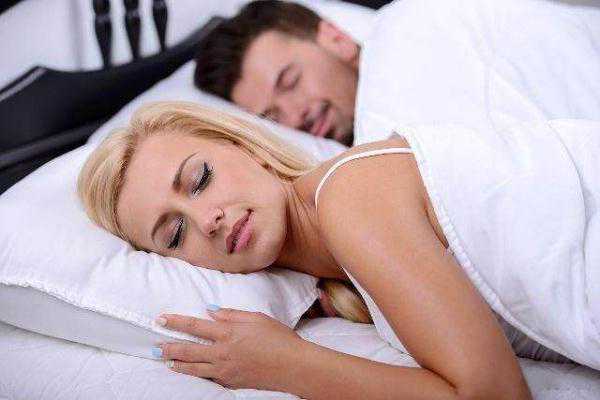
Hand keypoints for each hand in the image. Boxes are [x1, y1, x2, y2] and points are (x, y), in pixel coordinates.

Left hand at [155, 308, 304, 389]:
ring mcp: (226, 370)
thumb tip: (211, 309)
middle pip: (189, 349)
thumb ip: (232, 314)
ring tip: (165, 360)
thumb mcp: (257, 318)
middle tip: (154, 345)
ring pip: (194, 368)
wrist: (294, 366)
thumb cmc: (280, 339)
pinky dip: (195, 375)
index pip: (195, 326)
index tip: (161, 319)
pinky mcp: (231, 382)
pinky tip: (189, 373)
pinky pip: (208, 379)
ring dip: (177, 363)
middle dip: (169, 346)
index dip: (176, 322)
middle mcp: (223, 352)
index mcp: (229, 333)